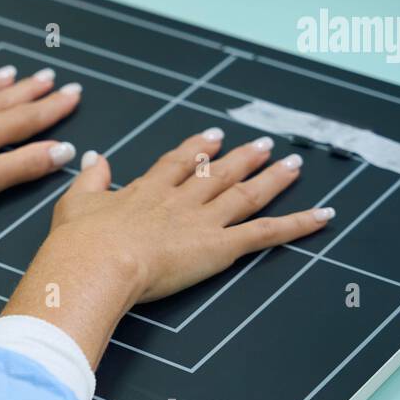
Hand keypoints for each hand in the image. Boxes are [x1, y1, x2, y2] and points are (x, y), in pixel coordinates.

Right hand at [2, 128, 335, 366]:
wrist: (96, 262)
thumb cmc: (80, 242)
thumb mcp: (75, 203)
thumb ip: (91, 180)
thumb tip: (95, 158)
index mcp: (146, 191)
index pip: (178, 164)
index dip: (197, 150)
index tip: (211, 137)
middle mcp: (180, 200)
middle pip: (218, 173)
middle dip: (242, 158)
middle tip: (263, 146)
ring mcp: (202, 221)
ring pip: (246, 194)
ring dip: (272, 178)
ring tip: (293, 164)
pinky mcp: (220, 246)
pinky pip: (266, 234)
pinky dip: (298, 224)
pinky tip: (323, 215)